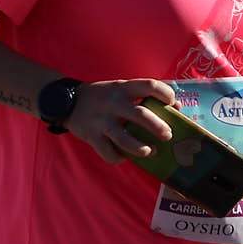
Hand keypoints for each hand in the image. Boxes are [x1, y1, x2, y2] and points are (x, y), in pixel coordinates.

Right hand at [65, 78, 179, 164]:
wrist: (66, 101)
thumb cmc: (102, 96)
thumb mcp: (120, 88)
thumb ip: (142, 95)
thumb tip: (175, 107)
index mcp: (123, 88)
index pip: (149, 85)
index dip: (165, 94)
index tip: (172, 103)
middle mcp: (113, 103)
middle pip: (140, 115)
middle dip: (158, 127)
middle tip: (168, 135)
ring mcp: (101, 121)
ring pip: (124, 138)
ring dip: (140, 148)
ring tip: (150, 151)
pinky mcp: (91, 136)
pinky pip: (108, 152)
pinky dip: (118, 158)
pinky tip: (123, 157)